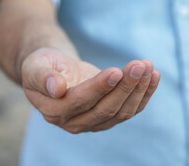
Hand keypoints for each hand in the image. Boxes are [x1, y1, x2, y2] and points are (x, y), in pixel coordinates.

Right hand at [21, 48, 159, 133]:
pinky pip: (131, 109)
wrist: (56, 70)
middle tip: (140, 65)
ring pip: (122, 111)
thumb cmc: (44, 64)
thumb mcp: (35, 65)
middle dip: (125, 86)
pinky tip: (154, 76)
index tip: (116, 71)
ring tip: (148, 66)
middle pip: (105, 108)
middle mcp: (74, 122)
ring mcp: (93, 123)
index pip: (80, 101)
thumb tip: (56, 88)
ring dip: (138, 89)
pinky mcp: (109, 117)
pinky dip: (144, 93)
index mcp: (53, 111)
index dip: (99, 87)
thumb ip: (42, 76)